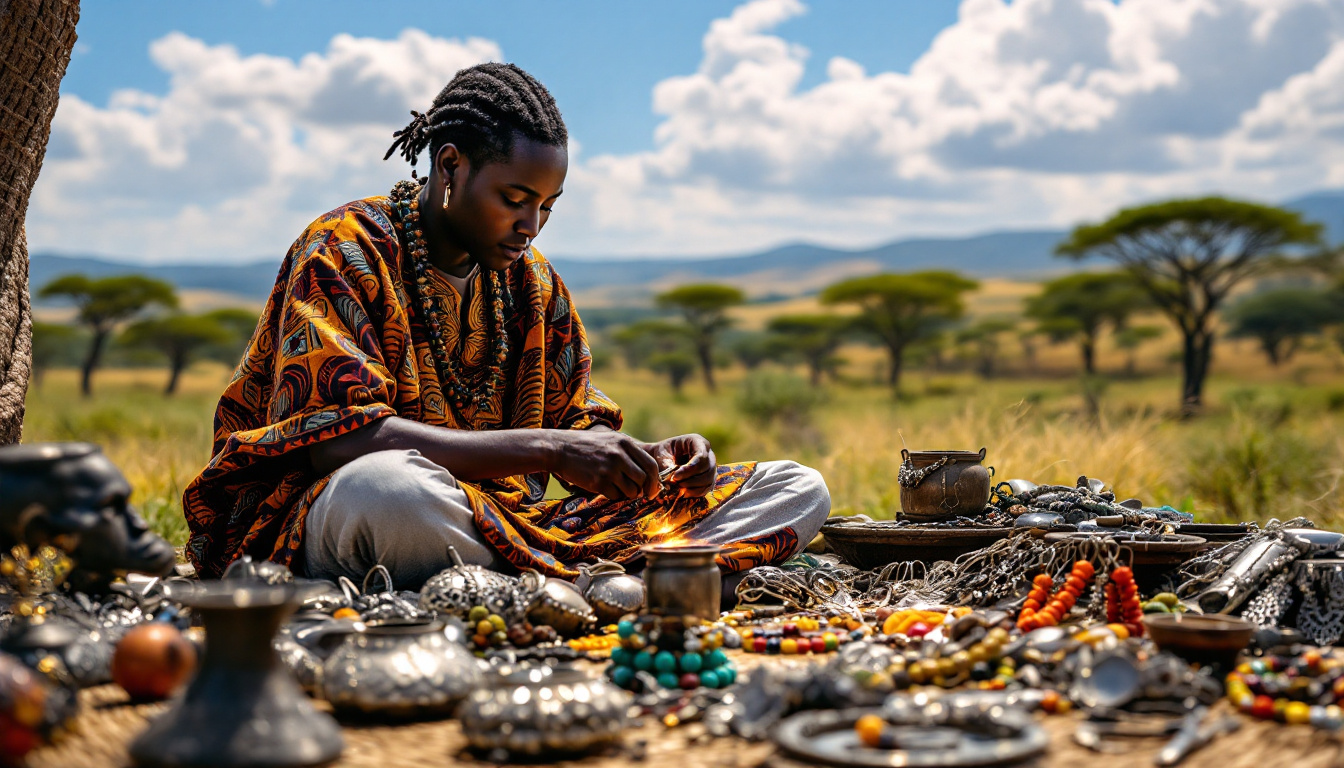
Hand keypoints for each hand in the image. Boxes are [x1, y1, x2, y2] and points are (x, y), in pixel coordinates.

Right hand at [547, 429, 662, 500]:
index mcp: (625, 443)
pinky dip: (614, 496)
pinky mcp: (598, 482)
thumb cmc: (586, 445)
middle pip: (643, 479)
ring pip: (631, 490)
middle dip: (641, 489)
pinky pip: (615, 496)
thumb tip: (647, 473)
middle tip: (635, 492)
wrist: (559, 449)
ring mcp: (609, 469)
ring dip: (627, 494)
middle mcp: (619, 455)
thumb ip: (628, 451)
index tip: (651, 489)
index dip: (654, 480)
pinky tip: (605, 488)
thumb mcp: (610, 439)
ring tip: (618, 488)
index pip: (651, 465)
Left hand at [645, 434, 716, 497]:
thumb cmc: (662, 453)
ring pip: (709, 480)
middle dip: (691, 480)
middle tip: (675, 484)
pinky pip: (707, 488)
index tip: (675, 477)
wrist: (663, 458)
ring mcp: (710, 467)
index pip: (701, 456)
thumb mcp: (662, 456)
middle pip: (708, 469)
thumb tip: (673, 481)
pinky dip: (695, 493)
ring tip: (678, 489)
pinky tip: (683, 493)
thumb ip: (667, 466)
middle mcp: (708, 454)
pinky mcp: (709, 479)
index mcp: (697, 442)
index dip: (690, 469)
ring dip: (693, 487)